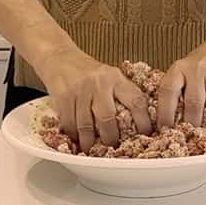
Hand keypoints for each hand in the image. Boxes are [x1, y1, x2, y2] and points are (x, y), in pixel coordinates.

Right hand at [36, 47, 152, 151]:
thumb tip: (135, 122)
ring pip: (87, 125)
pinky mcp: (64, 96)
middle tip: (112, 146)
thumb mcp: (108, 75)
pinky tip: (76, 138)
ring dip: (89, 141)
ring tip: (92, 148)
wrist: (59, 56)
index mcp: (116, 77)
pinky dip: (73, 135)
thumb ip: (119, 94)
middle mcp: (99, 82)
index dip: (143, 121)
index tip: (146, 134)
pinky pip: (70, 123)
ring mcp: (80, 89)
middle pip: (108, 118)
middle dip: (111, 138)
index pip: (136, 100)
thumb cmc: (86, 70)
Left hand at [157, 38, 205, 130]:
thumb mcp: (181, 75)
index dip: (165, 114)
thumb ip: (174, 96)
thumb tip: (166, 127)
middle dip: (192, 125)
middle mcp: (196, 69)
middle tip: (191, 136)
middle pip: (193, 103)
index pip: (168, 92)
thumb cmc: (197, 68)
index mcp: (178, 70)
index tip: (165, 131)